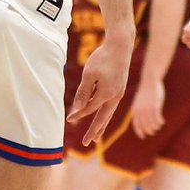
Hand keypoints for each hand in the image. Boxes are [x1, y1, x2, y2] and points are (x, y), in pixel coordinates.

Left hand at [67, 24, 133, 145]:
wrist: (121, 46)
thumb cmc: (102, 58)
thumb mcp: (89, 74)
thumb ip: (84, 92)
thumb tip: (79, 109)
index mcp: (107, 94)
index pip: (89, 109)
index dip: (78, 115)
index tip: (68, 120)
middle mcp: (115, 96)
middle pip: (103, 118)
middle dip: (94, 131)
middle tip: (87, 143)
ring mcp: (119, 93)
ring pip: (109, 113)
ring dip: (102, 125)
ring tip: (96, 137)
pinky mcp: (119, 89)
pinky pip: (111, 106)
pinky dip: (105, 114)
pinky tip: (101, 116)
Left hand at [130, 76, 164, 137]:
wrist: (149, 81)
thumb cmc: (145, 91)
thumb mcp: (139, 102)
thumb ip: (139, 110)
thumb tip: (142, 120)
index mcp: (134, 110)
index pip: (136, 125)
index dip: (140, 132)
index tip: (143, 136)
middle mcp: (140, 111)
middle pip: (145, 126)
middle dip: (150, 130)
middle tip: (154, 131)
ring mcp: (147, 109)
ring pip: (152, 124)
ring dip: (156, 126)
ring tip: (158, 126)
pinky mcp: (155, 106)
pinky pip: (157, 119)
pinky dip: (160, 122)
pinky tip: (162, 121)